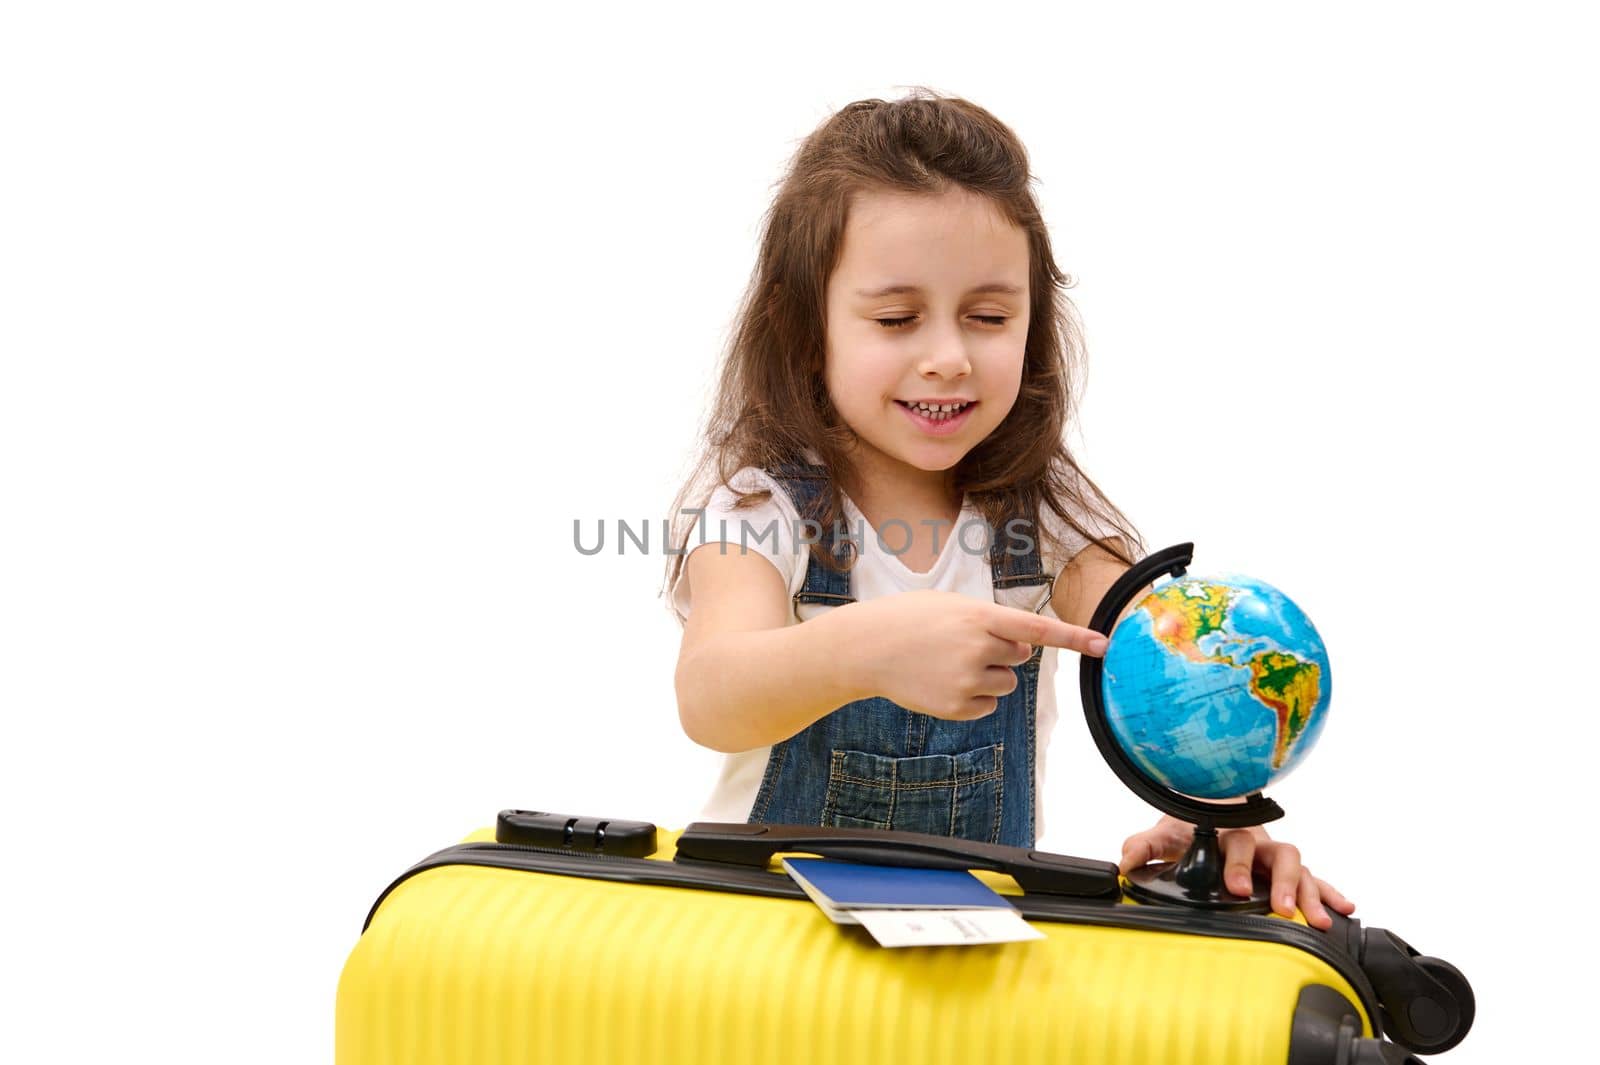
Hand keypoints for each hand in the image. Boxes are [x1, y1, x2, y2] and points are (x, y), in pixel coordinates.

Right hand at [845, 590, 1107, 721]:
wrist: (866, 647)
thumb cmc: (910, 619)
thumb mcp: (951, 606)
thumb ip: (991, 622)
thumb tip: (1024, 649)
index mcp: (979, 616)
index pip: (1038, 629)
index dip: (1074, 637)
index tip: (1104, 645)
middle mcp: (978, 648)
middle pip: (1020, 657)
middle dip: (1002, 651)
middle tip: (961, 643)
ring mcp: (966, 680)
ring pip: (1006, 684)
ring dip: (988, 675)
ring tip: (948, 663)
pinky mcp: (956, 706)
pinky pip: (988, 706)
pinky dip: (972, 697)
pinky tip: (943, 682)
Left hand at [1118, 815, 1355, 929]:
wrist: (1210, 808)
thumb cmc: (1188, 826)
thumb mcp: (1161, 834)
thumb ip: (1141, 846)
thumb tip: (1123, 864)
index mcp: (1226, 831)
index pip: (1234, 843)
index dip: (1236, 864)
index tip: (1234, 888)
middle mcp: (1256, 841)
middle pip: (1277, 854)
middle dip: (1279, 882)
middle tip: (1280, 908)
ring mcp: (1273, 855)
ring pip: (1299, 867)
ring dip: (1309, 892)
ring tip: (1318, 920)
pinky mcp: (1285, 871)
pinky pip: (1313, 878)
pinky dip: (1328, 892)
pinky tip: (1343, 908)